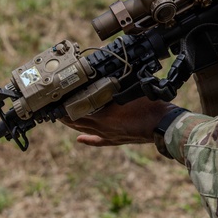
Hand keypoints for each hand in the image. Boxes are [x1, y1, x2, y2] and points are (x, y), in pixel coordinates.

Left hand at [60, 96, 180, 146]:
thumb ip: (115, 86)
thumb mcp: (130, 91)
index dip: (66, 106)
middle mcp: (103, 127)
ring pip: (85, 130)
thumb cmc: (150, 106)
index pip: (78, 110)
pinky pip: (98, 141)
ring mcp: (109, 135)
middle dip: (65, 115)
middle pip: (77, 121)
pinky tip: (80, 140)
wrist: (163, 124)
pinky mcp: (116, 139)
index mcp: (105, 116)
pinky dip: (88, 139)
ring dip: (73, 124)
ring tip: (62, 119)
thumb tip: (103, 76)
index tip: (56, 100)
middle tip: (54, 109)